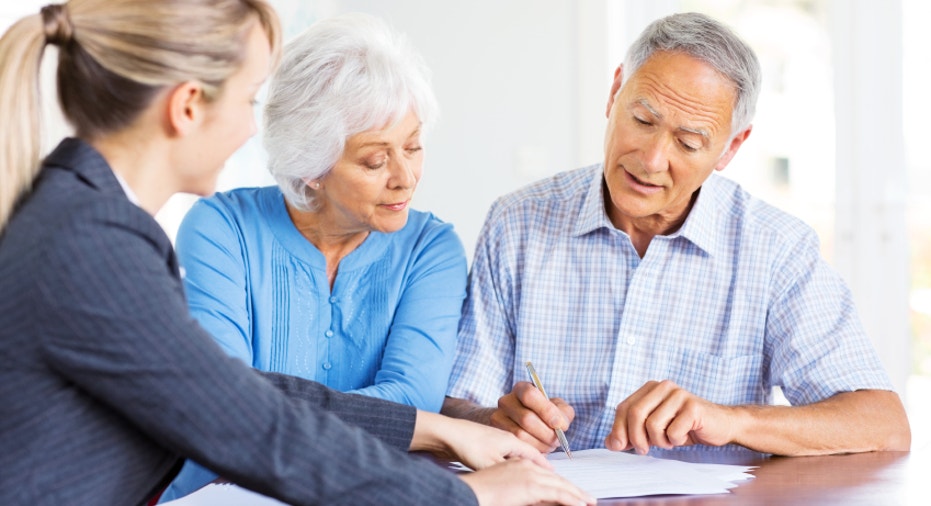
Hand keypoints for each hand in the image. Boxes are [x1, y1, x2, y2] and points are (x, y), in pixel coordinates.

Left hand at [412, 411, 549, 469]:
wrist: (445, 433)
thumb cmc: (467, 444)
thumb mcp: (490, 463)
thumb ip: (508, 472)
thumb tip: (522, 482)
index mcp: (511, 441)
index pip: (535, 454)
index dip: (545, 466)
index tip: (554, 476)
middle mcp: (505, 439)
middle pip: (527, 454)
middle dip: (538, 466)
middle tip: (548, 478)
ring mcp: (495, 441)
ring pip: (515, 455)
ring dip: (524, 465)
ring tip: (530, 476)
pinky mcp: (484, 445)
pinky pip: (504, 455)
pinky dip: (510, 464)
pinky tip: (506, 471)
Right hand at [460, 458, 594, 505]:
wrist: (468, 492)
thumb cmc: (479, 492)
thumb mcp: (505, 490)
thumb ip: (522, 492)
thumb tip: (537, 499)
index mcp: (518, 463)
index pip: (546, 475)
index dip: (562, 485)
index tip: (573, 493)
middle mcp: (525, 465)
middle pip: (556, 479)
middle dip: (573, 490)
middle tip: (588, 498)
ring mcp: (529, 474)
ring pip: (560, 485)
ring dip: (576, 495)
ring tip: (588, 502)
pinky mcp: (530, 485)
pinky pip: (557, 493)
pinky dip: (571, 499)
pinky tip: (581, 504)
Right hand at [490, 381, 574, 452]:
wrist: (525, 423)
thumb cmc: (545, 414)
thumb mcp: (558, 408)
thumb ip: (563, 413)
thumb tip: (559, 424)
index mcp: (521, 389)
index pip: (529, 395)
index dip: (546, 410)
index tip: (559, 424)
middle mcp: (506, 401)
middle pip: (526, 418)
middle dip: (546, 433)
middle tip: (558, 440)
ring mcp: (498, 417)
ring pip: (520, 434)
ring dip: (540, 443)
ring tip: (550, 445)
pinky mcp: (497, 434)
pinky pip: (515, 445)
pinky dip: (531, 450)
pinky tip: (540, 449)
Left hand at [605, 380, 734, 454]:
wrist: (719, 425)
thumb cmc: (684, 426)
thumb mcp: (653, 430)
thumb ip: (631, 433)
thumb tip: (610, 443)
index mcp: (650, 388)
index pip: (623, 408)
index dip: (618, 429)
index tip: (621, 446)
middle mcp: (663, 386)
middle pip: (635, 414)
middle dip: (636, 438)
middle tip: (644, 449)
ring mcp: (679, 394)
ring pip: (652, 424)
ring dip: (659, 441)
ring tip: (669, 440)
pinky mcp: (693, 407)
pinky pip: (672, 431)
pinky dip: (675, 440)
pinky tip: (683, 436)